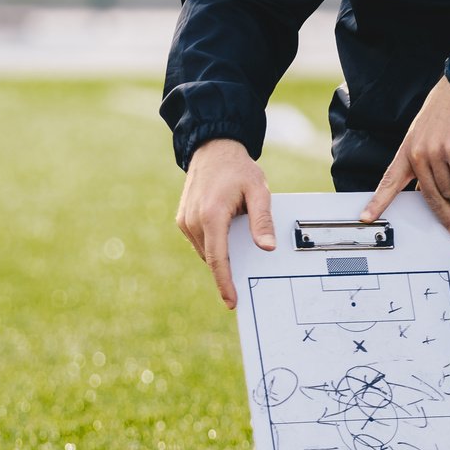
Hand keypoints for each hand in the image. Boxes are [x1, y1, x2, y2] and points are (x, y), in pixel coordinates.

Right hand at [175, 138, 274, 309]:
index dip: (225, 282)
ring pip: (205, 251)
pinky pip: (200, 241)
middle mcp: (194, 220)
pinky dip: (213, 243)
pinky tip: (225, 231)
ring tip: (237, 234)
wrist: (213, 148)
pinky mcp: (182, 219)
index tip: (232, 300)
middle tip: (246, 274)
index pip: (218, 259)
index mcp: (212, 215)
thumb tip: (267, 248)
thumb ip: (262, 220)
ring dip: (221, 253)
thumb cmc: (237, 168)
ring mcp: (185, 220)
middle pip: (213, 257)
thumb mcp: (259, 191)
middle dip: (227, 270)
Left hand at [360, 79, 449, 243]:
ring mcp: (436, 152)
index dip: (378, 201)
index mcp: (408, 149)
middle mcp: (418, 153)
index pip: (389, 180)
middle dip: (448, 218)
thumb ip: (423, 161)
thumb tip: (427, 190)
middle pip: (430, 197)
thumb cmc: (449, 109)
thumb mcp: (426, 133)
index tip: (367, 217)